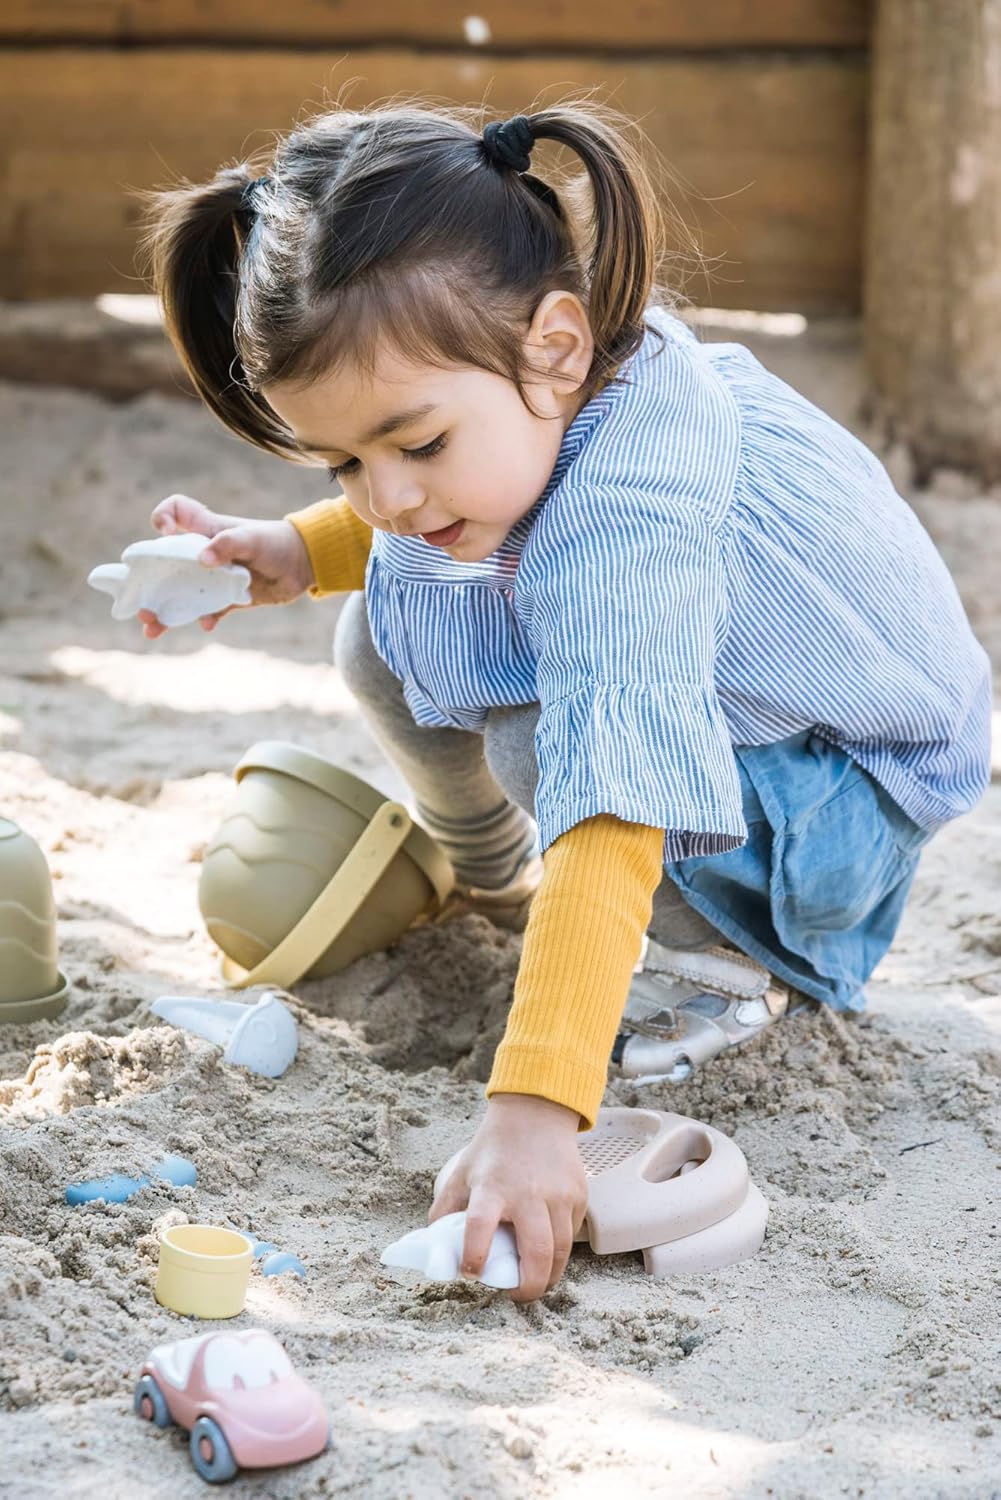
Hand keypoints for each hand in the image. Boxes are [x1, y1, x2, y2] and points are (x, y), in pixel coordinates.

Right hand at [137, 493, 314, 638]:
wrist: (303, 565)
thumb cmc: (276, 542)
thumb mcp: (252, 539)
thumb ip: (228, 545)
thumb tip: (203, 560)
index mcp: (206, 529)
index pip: (176, 511)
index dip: (164, 516)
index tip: (164, 533)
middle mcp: (205, 552)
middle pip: (167, 564)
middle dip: (150, 583)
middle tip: (141, 604)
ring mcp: (215, 576)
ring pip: (182, 593)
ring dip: (167, 611)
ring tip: (152, 628)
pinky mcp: (229, 597)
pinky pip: (210, 610)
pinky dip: (206, 618)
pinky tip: (207, 624)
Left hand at [429, 1093, 587, 1302]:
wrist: (536, 1114)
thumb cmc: (494, 1150)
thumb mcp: (461, 1173)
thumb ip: (445, 1210)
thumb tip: (436, 1250)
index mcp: (493, 1187)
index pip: (480, 1225)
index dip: (474, 1254)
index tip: (471, 1274)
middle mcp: (528, 1193)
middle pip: (537, 1252)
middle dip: (528, 1287)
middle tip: (517, 1295)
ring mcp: (558, 1195)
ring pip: (560, 1252)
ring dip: (548, 1276)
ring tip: (533, 1281)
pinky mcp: (579, 1195)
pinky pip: (570, 1235)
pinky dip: (559, 1250)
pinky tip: (546, 1249)